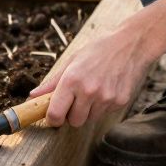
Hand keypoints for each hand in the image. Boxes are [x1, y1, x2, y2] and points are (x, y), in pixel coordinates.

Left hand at [28, 26, 154, 127]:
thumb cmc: (100, 49)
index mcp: (72, 80)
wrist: (132, 43)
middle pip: (73, 122)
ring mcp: (106, 98)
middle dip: (71, 114)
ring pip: (90, 119)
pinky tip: (106, 88)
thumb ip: (52, 82)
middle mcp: (89, 91)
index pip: (55, 115)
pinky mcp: (120, 102)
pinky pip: (105, 113)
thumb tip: (33, 96)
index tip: (54, 114)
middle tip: (75, 99)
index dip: (52, 118)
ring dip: (88, 110)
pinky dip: (102, 106)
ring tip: (93, 90)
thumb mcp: (72, 60)